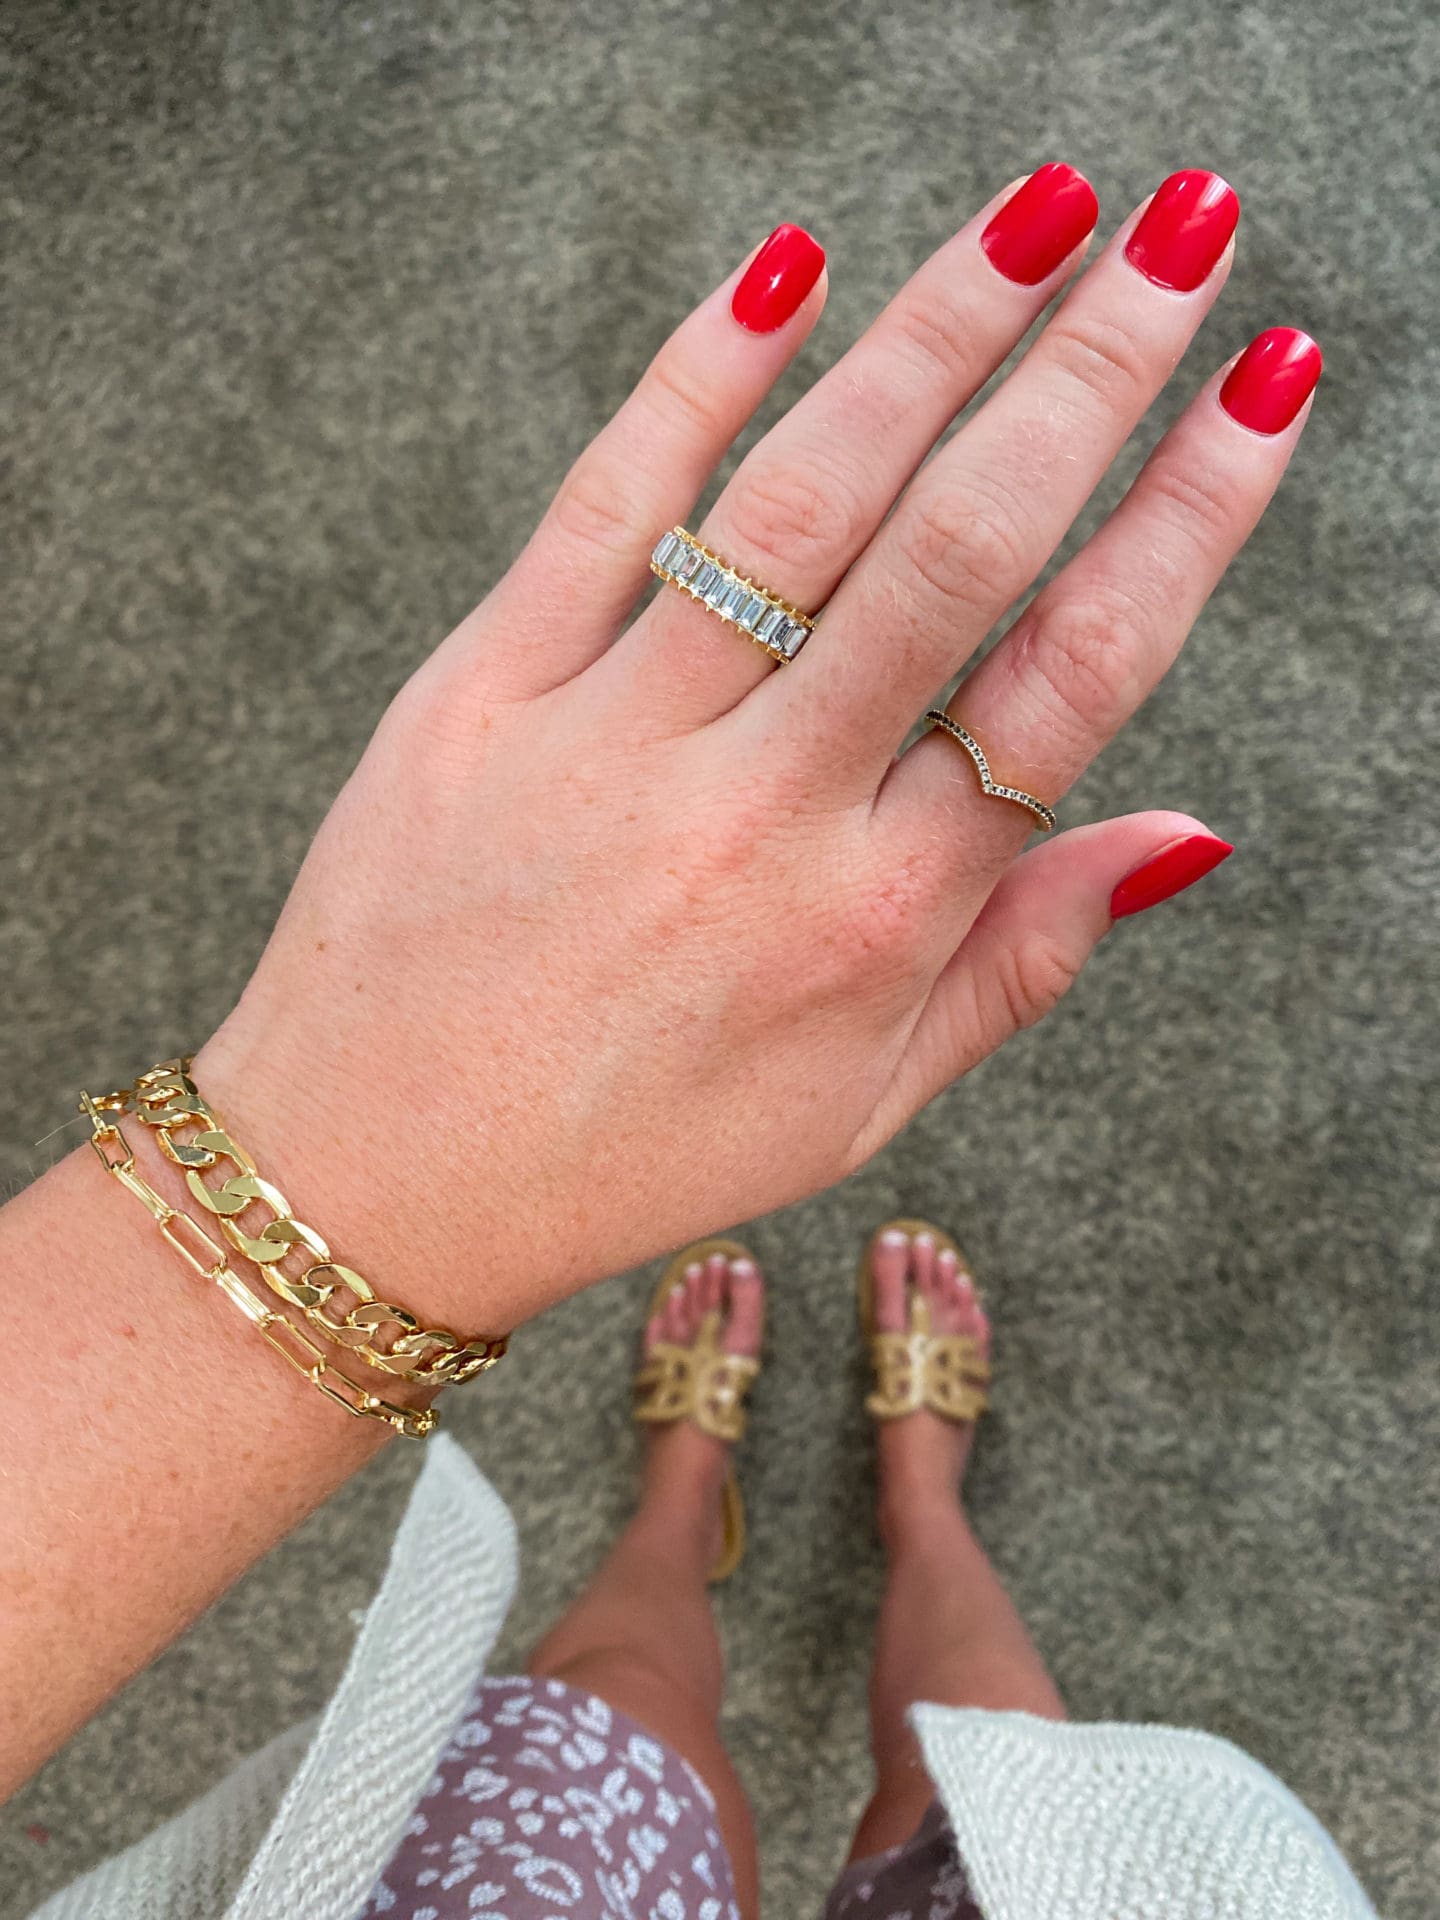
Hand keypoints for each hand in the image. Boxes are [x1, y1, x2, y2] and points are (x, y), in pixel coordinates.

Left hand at [196, 168, 1318, 1336]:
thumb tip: (1187, 831)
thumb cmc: (633, 1148)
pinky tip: (787, 272)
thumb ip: (1024, 961)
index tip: (1264, 392)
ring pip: (796, 500)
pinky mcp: (478, 689)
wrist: (373, 1178)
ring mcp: (608, 741)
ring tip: (1041, 217)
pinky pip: (605, 502)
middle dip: (1092, 373)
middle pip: (955, 553)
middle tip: (1186, 234)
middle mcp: (753, 817)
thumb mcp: (860, 1100)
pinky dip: (698, 376)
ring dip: (932, 335)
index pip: (1073, 681)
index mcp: (872, 921)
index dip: (1188, 518)